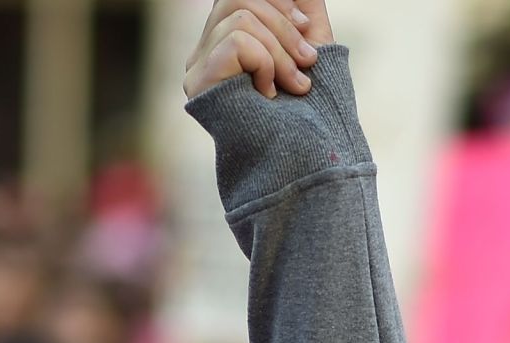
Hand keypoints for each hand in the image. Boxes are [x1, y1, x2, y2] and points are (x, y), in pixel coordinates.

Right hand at [184, 0, 333, 100]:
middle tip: (308, 61)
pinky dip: (266, 63)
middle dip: (285, 27)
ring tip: (296, 85)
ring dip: (280, 51)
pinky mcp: (199, 81)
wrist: (306, 159)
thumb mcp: (312, 48)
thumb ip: (302, 11)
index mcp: (227, 42)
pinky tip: (270, 94)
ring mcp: (197, 67)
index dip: (275, 2)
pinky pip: (236, 40)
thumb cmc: (312, 113)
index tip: (306, 27)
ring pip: (241, 17)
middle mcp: (205, 52)